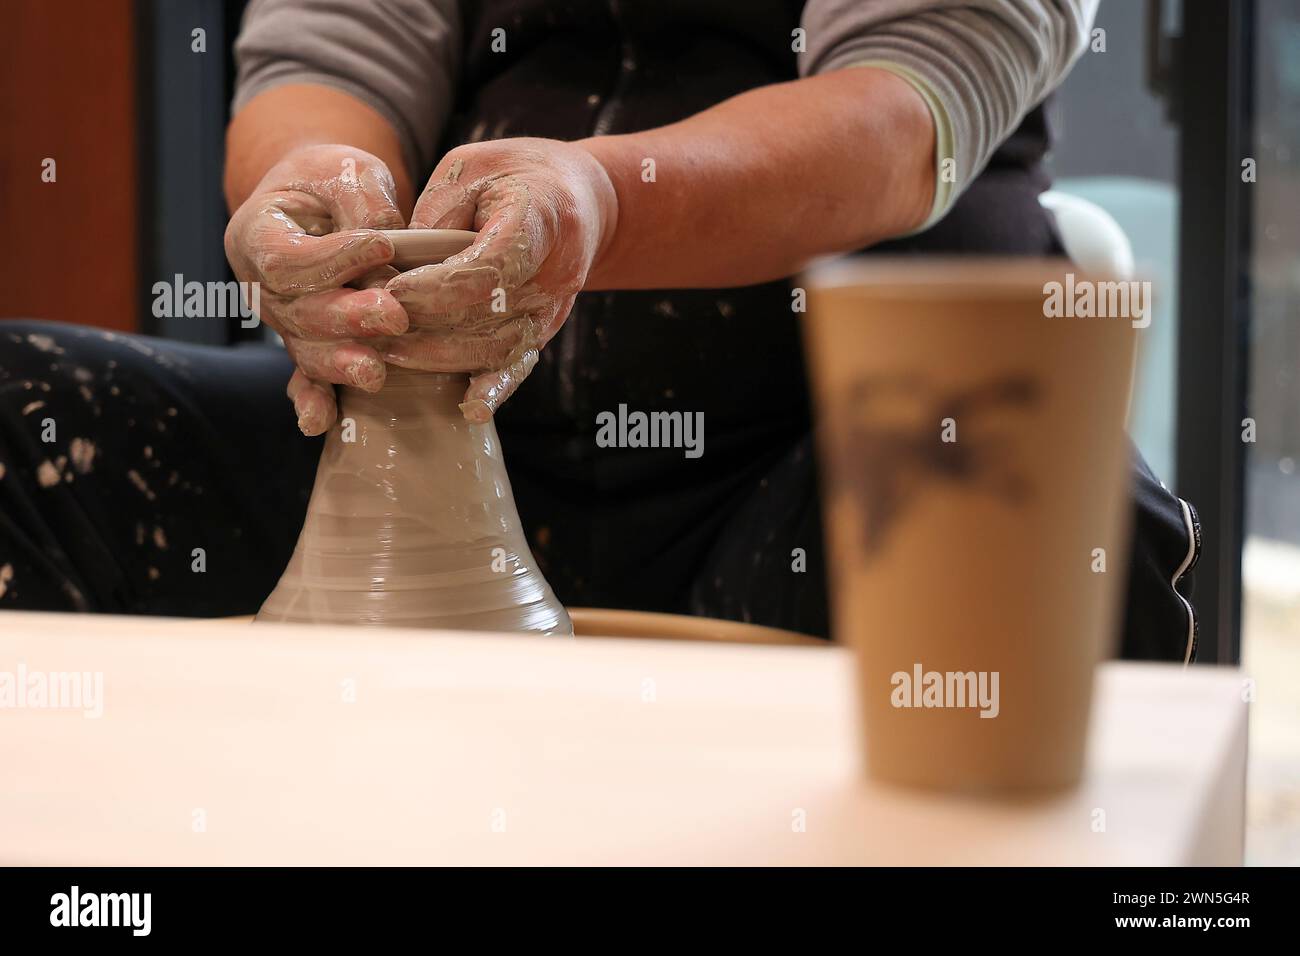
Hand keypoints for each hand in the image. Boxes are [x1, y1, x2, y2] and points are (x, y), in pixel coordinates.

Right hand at [224, 144, 407, 434]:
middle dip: (345, 317)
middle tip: (394, 315)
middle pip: (295, 312)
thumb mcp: (348, 173)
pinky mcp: (309, 344)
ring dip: (339, 363)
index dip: (332, 258)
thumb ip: (364, 207)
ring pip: (305, 349)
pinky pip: (306, 377)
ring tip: (375, 371)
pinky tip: (320, 423)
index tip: (383, 246)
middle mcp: (260, 285)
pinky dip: (313, 401)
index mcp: (256, 234)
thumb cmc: (333, 180)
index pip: (286, 258)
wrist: (322, 199)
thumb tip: (390, 252)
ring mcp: (282, 321)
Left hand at [385, 138, 616, 421]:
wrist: (576, 196)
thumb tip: (392, 275)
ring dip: (441, 358)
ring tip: (388, 353)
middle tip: (371, 329)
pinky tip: (469, 408)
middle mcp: (557, 272)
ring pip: (499, 348)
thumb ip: (434, 220)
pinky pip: (520, 364)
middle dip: (425, 327)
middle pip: (490, 317)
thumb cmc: (512, 174)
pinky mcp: (545, 329)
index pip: (487, 269)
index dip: (436, 288)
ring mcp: (555, 307)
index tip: (390, 291)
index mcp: (541, 218)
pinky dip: (494, 388)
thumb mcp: (466, 171)